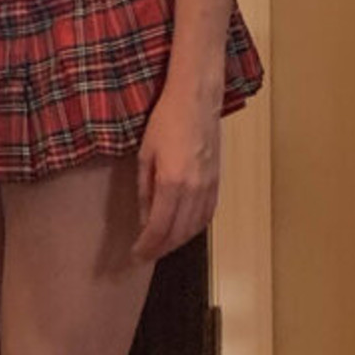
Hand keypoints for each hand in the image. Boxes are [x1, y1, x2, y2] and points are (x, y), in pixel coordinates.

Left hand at [130, 85, 221, 262]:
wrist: (196, 100)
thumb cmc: (165, 121)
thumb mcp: (144, 155)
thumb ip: (145, 191)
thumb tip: (144, 219)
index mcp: (172, 182)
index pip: (159, 227)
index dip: (147, 245)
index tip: (136, 254)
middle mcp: (194, 189)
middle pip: (178, 232)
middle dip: (161, 248)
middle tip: (146, 254)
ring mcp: (209, 186)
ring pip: (195, 227)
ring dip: (178, 241)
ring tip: (163, 246)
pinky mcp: (217, 180)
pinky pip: (208, 214)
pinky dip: (195, 228)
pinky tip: (185, 230)